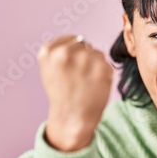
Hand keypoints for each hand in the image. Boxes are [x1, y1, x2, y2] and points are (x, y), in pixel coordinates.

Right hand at [37, 35, 112, 151]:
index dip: (73, 53)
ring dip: (95, 65)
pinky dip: (104, 74)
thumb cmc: (62, 93)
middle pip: (84, 45)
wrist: (72, 118)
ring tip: (86, 82)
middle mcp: (65, 53)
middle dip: (84, 58)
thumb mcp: (49, 69)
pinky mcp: (102, 69)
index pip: (71, 39)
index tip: (70, 68)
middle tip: (78, 78)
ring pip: (97, 53)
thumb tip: (80, 40)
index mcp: (49, 52)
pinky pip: (107, 64)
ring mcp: (85, 60)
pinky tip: (95, 86)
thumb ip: (60, 51)